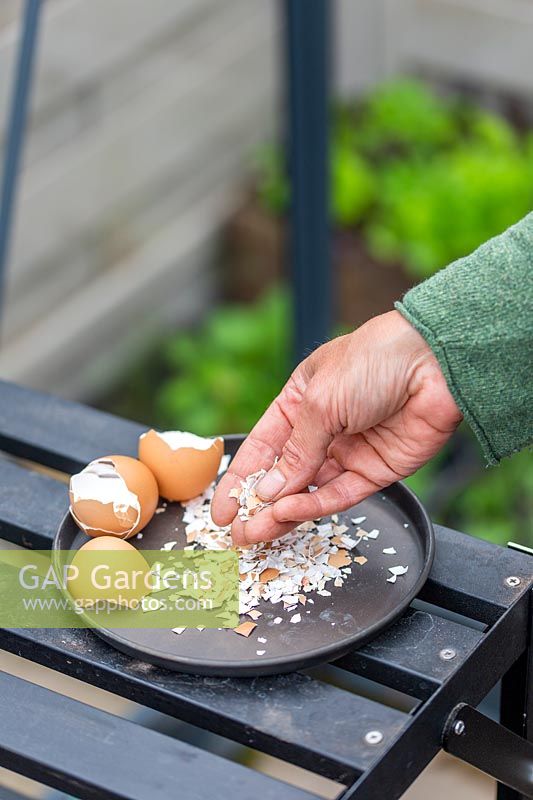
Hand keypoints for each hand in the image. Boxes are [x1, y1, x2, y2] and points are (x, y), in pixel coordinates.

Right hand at [212, 310, 461, 545]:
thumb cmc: (374, 361)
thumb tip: (269, 490)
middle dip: (257, 505)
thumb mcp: (320, 402)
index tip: (221, 508)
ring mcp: (348, 452)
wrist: (434, 362)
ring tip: (256, 532)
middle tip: (237, 532)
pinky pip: (339, 495)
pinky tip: (289, 514)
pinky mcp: (375, 471)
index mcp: (301, 402)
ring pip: (307, 491)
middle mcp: (322, 429)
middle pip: (283, 475)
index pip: (263, 446)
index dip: (240, 478)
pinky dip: (314, 507)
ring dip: (281, 513)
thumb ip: (296, 451)